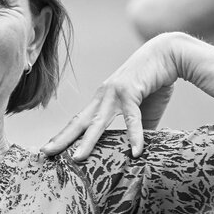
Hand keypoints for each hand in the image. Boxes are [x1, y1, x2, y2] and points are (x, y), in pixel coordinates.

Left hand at [41, 35, 183, 160]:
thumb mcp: (143, 110)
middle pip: (79, 122)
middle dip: (62, 138)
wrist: (168, 54)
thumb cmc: (154, 82)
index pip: (79, 121)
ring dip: (87, 141)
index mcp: (102, 100)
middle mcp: (103, 96)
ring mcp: (115, 93)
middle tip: (45, 153)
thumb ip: (138, 129)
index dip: (64, 135)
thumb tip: (137, 152)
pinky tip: (135, 152)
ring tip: (77, 158)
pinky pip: (133, 119)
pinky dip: (135, 136)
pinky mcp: (132, 91)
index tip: (50, 149)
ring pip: (99, 122)